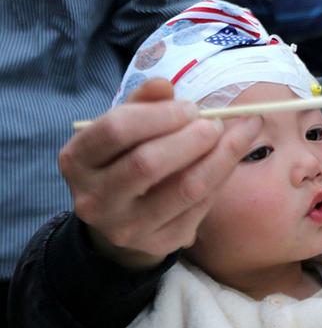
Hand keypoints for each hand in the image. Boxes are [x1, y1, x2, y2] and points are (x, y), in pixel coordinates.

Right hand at [59, 79, 261, 269]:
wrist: (122, 216)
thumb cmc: (125, 157)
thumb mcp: (124, 126)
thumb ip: (142, 102)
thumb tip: (164, 85)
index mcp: (78, 160)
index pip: (117, 129)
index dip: (160, 114)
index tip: (191, 107)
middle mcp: (96, 199)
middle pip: (149, 163)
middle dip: (192, 137)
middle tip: (216, 122)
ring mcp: (127, 227)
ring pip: (186, 188)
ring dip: (221, 155)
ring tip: (238, 133)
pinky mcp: (160, 243)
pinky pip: (202, 205)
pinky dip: (223, 175)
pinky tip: (232, 156)